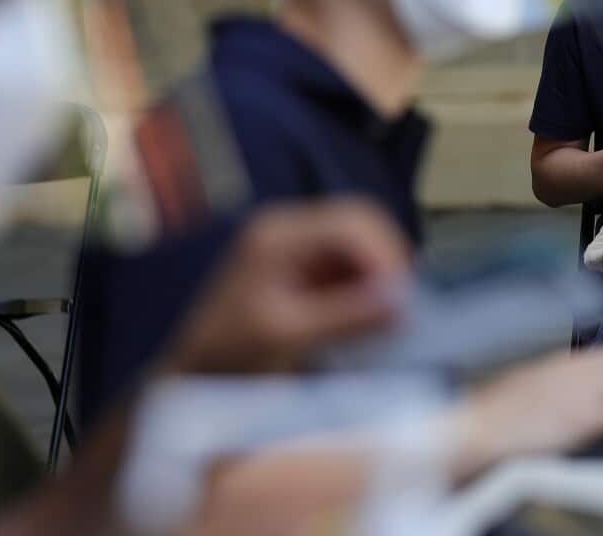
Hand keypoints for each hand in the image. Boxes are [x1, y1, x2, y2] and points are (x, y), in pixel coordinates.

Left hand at [168, 199, 409, 373]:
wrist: (194, 380)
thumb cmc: (227, 356)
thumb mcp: (287, 337)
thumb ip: (345, 317)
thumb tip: (401, 305)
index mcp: (278, 234)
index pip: (351, 222)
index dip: (386, 254)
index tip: (404, 296)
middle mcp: (292, 232)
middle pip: (363, 226)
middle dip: (390, 263)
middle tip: (407, 307)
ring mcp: (302, 251)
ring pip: (365, 248)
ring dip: (384, 280)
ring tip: (394, 320)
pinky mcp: (311, 274)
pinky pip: (356, 271)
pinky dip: (372, 293)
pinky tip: (376, 323)